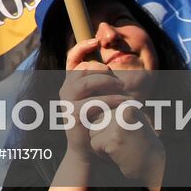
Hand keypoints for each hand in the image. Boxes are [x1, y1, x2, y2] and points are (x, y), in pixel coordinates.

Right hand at [60, 38, 165, 190]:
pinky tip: (125, 103)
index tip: (97, 41)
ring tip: (123, 90)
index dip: (83, 46)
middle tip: (119, 82)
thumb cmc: (92, 122)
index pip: (72, 58)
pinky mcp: (74, 114)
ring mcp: (67, 101)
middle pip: (84, 68)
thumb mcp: (92, 99)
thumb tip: (109, 66)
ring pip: (88, 81)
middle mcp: (65, 89)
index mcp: (69, 82)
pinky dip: (113, 100)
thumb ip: (96, 84)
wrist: (83, 150)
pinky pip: (95, 100)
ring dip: (109, 83)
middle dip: (105, 71)